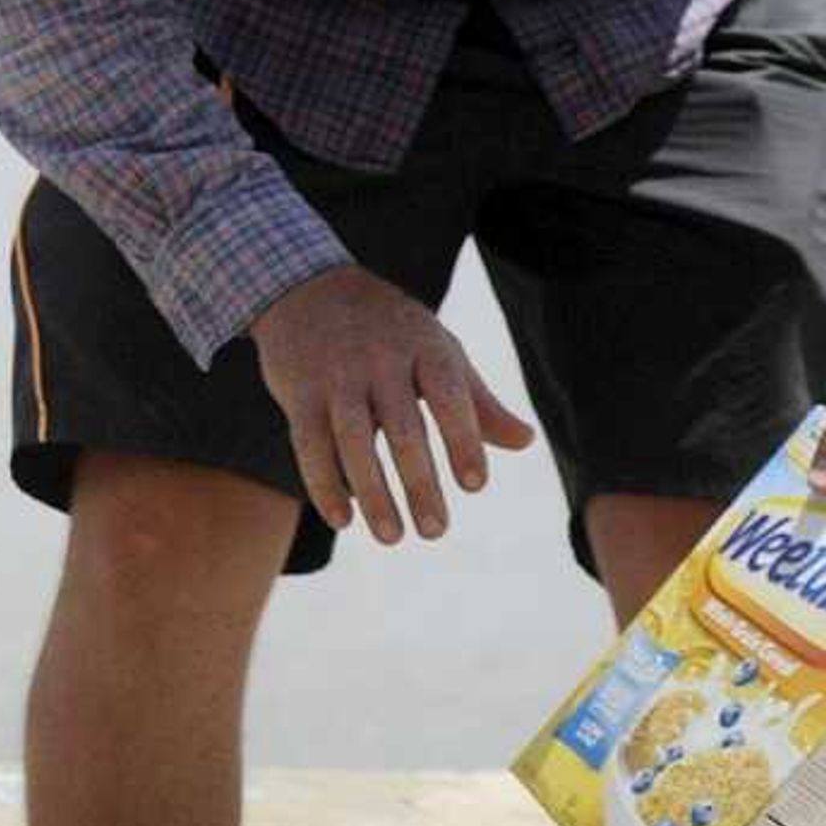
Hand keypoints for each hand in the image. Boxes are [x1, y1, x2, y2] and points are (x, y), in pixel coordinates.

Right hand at [249, 264, 536, 544]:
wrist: (308, 289)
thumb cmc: (391, 331)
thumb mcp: (439, 352)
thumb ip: (478, 402)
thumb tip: (525, 443)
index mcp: (425, 348)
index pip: (450, 397)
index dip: (463, 440)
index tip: (474, 486)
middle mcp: (380, 361)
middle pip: (403, 428)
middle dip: (420, 483)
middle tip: (436, 532)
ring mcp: (336, 376)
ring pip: (354, 440)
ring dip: (373, 493)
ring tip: (392, 537)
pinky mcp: (299, 393)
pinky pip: (309, 444)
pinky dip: (324, 484)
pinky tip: (342, 520)